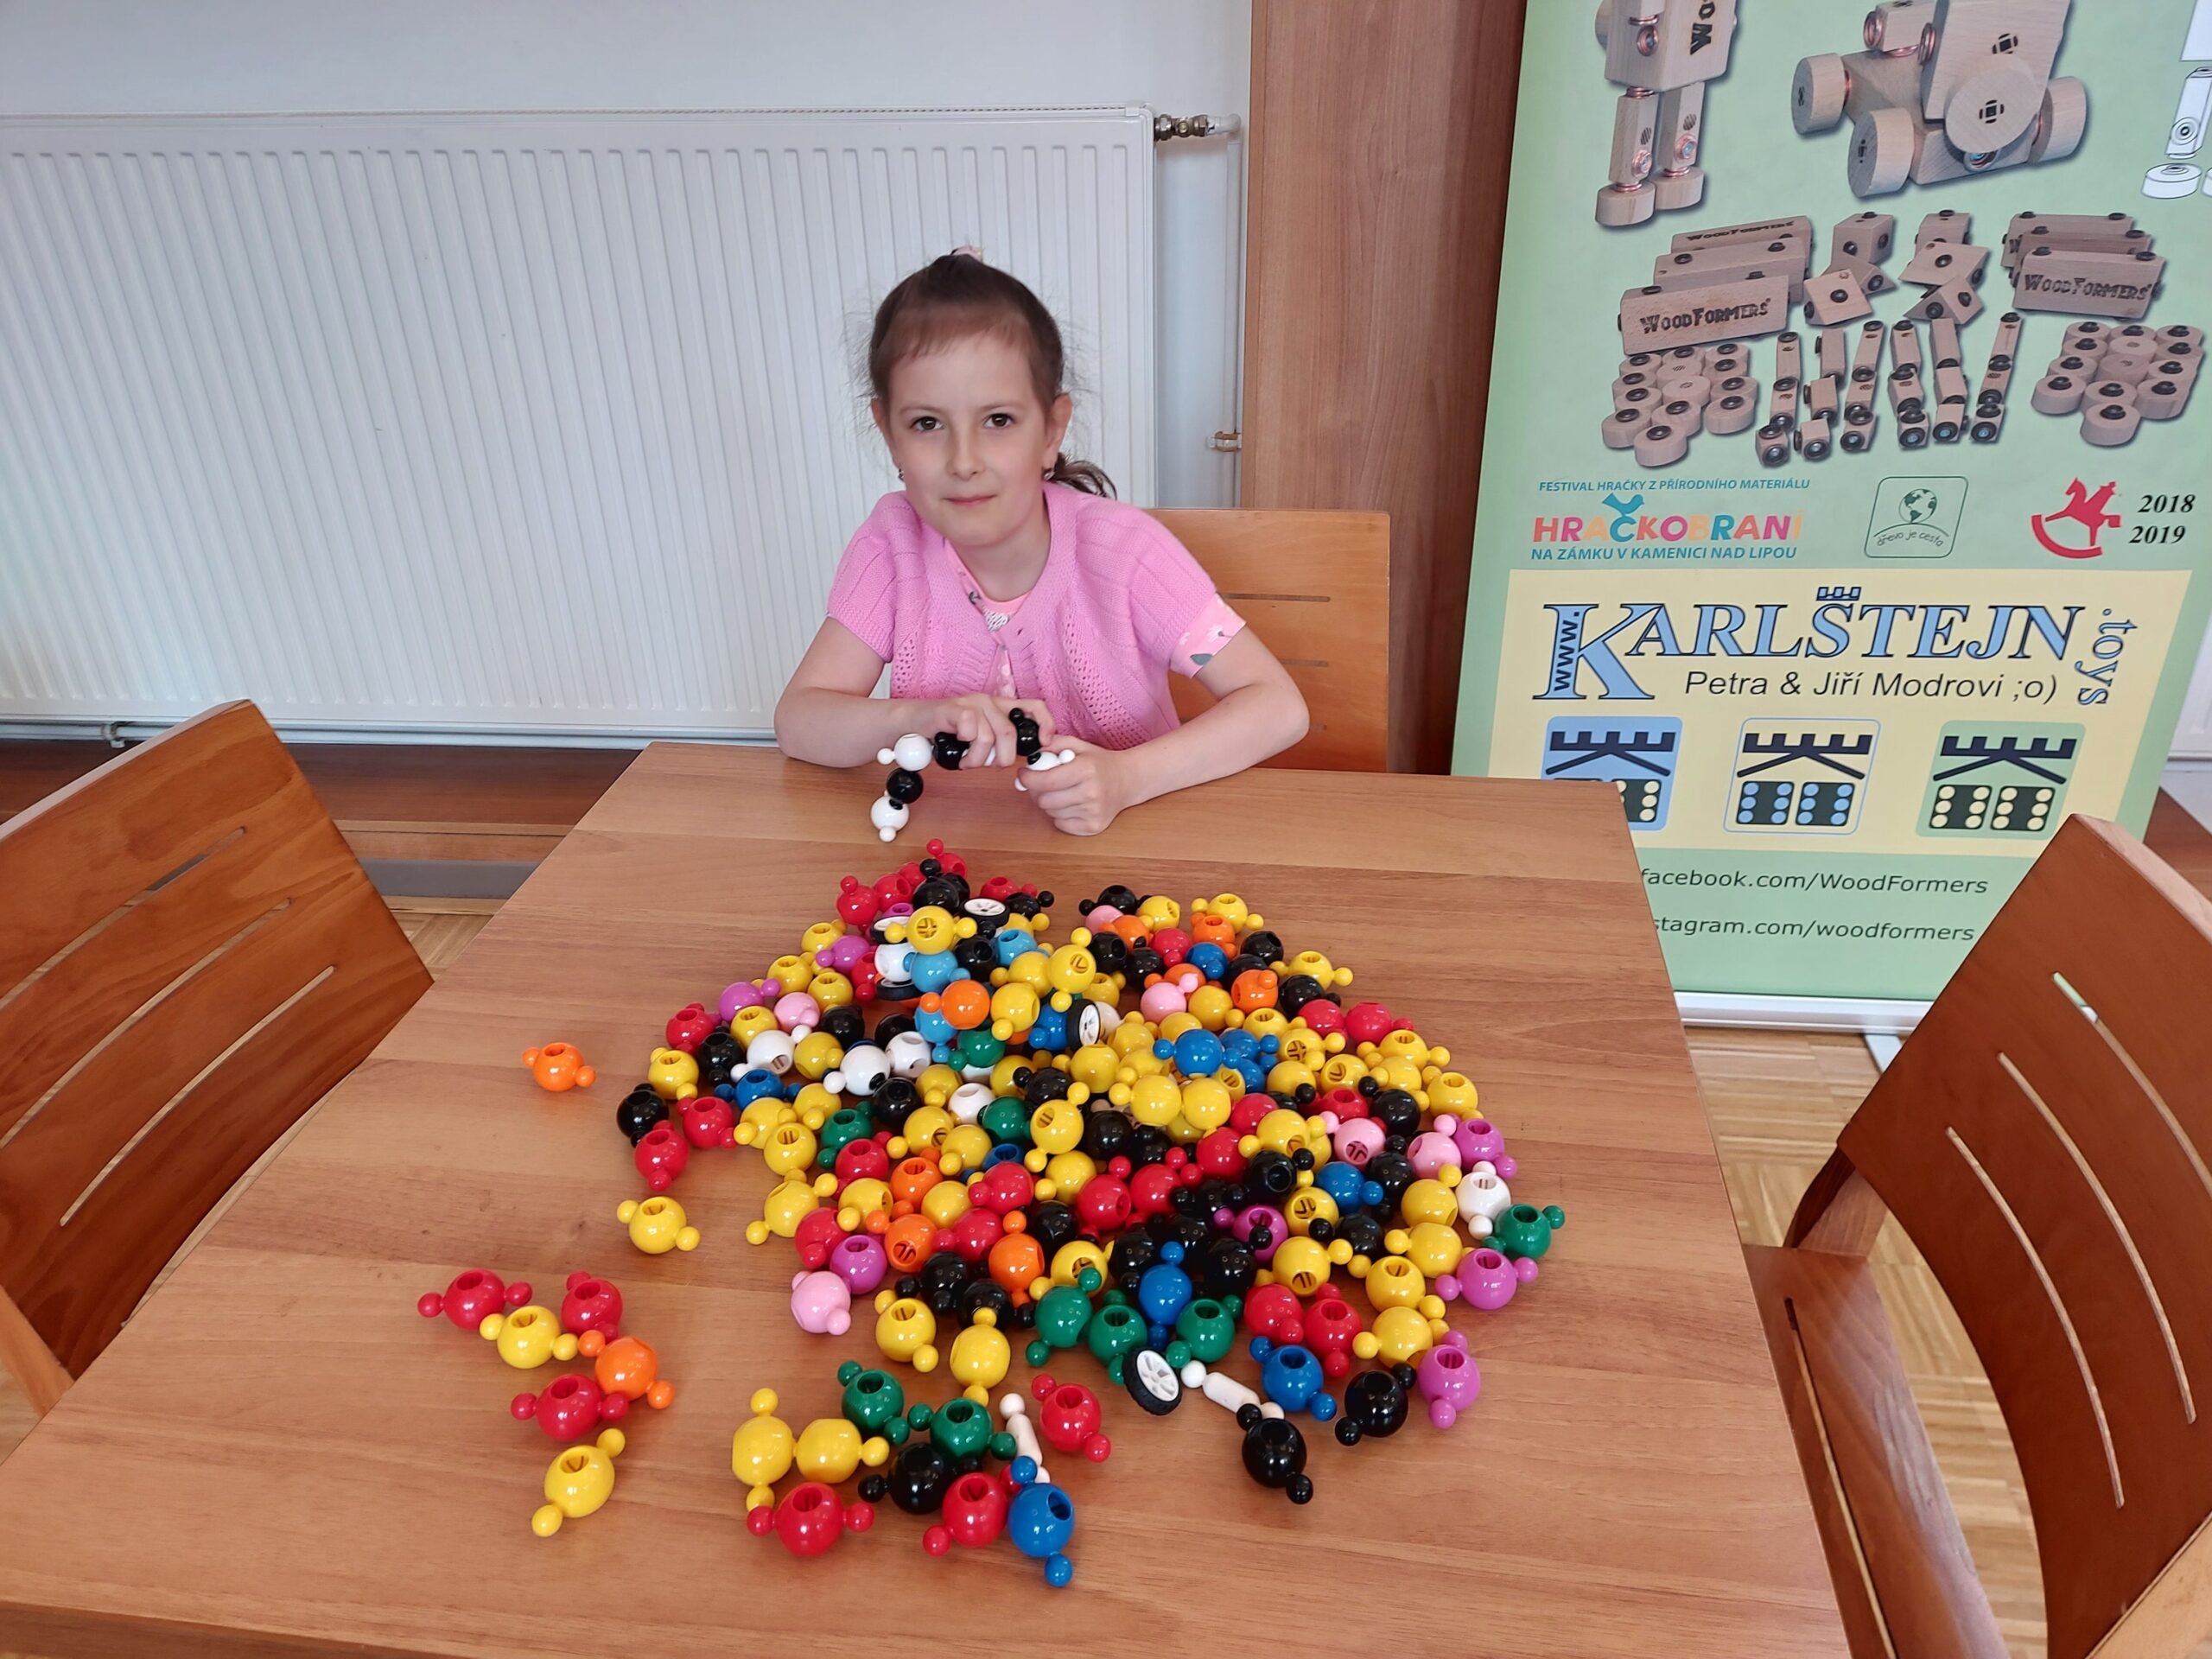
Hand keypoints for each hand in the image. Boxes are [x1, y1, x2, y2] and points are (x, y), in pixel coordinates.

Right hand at [917, 696, 1057, 768]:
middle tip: (984, 765)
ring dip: (976, 760)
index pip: (1034, 707)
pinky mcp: (953, 708)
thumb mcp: (978, 738)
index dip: (1045, 724)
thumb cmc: (946, 735)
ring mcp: (971, 703)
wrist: (911, 724)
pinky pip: (970, 729)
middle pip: (1010, 734)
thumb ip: (998, 743)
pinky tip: (955, 752)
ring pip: (988, 738)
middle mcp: (989, 701)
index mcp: (1000, 707)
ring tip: (965, 762)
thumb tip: (1018, 759)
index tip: (1044, 744)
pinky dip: (964, 748)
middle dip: (1000, 759)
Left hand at [1025, 736, 1129, 836]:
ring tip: (1063, 792)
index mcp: (1086, 769)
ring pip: (1050, 812)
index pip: (1046, 780)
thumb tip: (1030, 755)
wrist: (1127, 781)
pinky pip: (1060, 824)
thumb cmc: (1099, 763)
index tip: (1023, 774)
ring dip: (1050, 803)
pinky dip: (1060, 815)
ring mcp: (1093, 812)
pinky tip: (1071, 804)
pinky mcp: (1093, 826)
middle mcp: (1091, 792)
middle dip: (1038, 791)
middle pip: (1044, 800)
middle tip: (1043, 784)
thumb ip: (1053, 744)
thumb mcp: (1078, 745)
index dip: (1028, 778)